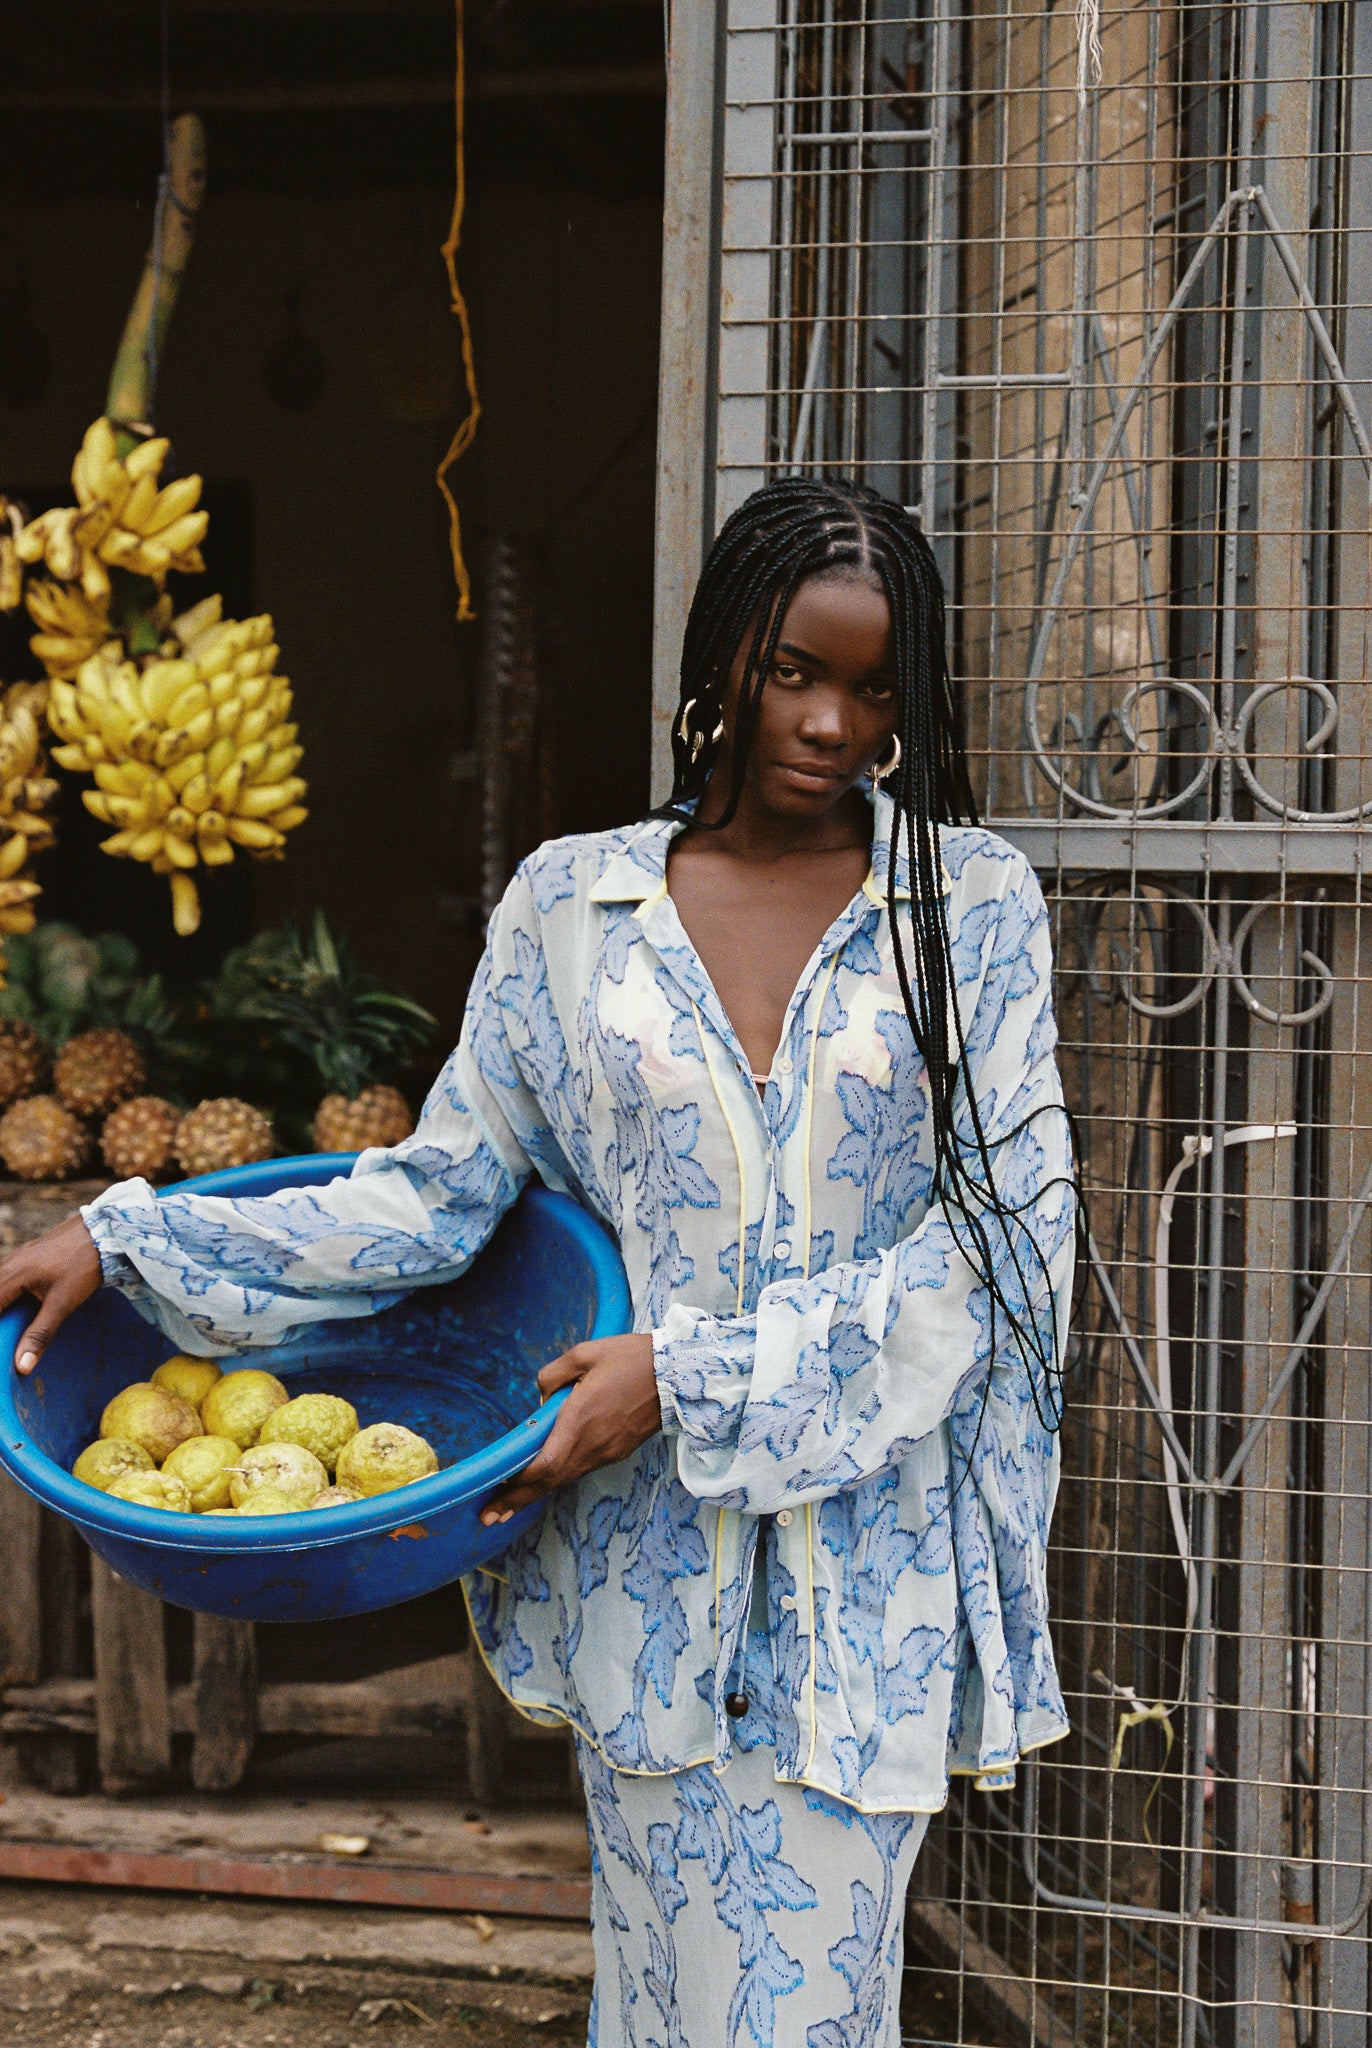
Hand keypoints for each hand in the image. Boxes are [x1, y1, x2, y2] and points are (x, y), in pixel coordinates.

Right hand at [0, 1215, 102, 1374]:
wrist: (103, 1231)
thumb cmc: (82, 1266)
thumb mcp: (62, 1304)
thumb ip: (40, 1335)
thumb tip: (21, 1366)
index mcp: (9, 1276)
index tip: (3, 1346)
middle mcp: (6, 1264)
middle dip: (1, 1320)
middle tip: (7, 1339)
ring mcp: (15, 1258)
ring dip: (3, 1307)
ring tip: (10, 1329)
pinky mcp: (25, 1256)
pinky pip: (5, 1278)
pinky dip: (6, 1296)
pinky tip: (16, 1308)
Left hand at [479, 1332, 660, 1525]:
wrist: (677, 1374)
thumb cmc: (630, 1359)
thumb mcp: (584, 1353)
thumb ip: (552, 1375)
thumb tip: (540, 1400)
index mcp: (580, 1421)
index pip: (543, 1465)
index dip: (517, 1482)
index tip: (494, 1491)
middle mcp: (592, 1445)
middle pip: (549, 1482)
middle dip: (516, 1500)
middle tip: (488, 1516)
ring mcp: (606, 1452)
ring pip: (565, 1479)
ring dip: (535, 1492)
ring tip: (508, 1505)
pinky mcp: (617, 1451)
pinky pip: (581, 1470)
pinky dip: (557, 1479)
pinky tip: (545, 1479)